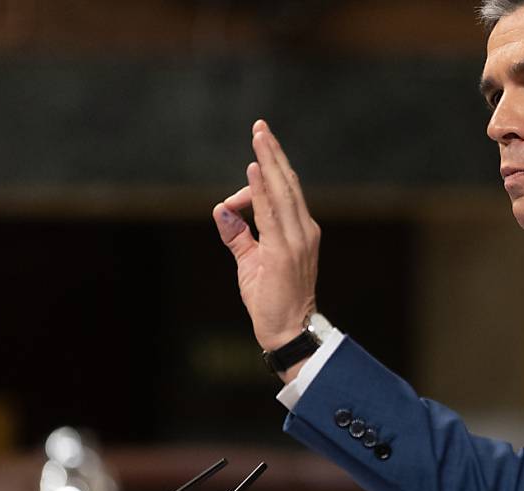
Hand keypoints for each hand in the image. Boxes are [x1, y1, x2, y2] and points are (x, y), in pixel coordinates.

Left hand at [213, 120, 320, 366]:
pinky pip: (272, 214)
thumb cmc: (273, 300)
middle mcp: (303, 230)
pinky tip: (254, 171)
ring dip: (269, 161)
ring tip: (259, 135)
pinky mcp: (284, 252)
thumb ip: (237, 235)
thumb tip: (221, 210)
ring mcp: (296, 240)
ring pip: (282, 192)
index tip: (253, 153)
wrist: (289, 331)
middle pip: (287, 183)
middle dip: (273, 153)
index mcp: (299, 231)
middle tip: (260, 126)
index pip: (285, 192)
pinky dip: (262, 190)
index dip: (270, 169)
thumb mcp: (251, 262)